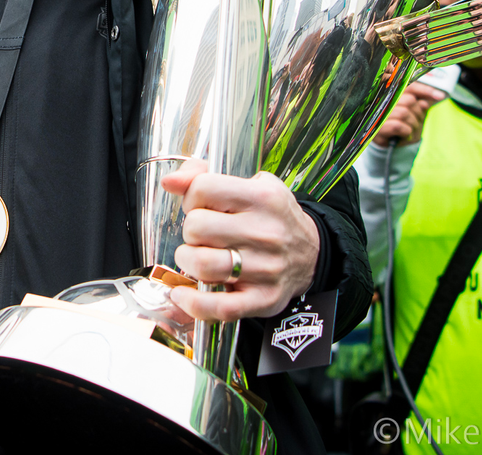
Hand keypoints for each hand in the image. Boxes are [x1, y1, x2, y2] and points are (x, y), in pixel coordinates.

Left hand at [162, 158, 320, 322]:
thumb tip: (170, 182)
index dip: (192, 197)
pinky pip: (218, 307)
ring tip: (197, 258)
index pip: (203, 188)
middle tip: (202, 235)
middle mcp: (265, 232)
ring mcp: (265, 268)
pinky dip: (194, 304)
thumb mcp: (249, 185)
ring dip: (188, 261)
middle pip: (196, 228)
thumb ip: (204, 175)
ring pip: (202, 264)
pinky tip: (184, 295)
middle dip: (190, 231)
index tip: (200, 206)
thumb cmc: (271, 217)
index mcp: (262, 197)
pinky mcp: (263, 299)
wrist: (312, 253)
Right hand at [372, 82, 443, 146]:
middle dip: (418, 114)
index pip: (410, 87)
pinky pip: (398, 126)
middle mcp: (382, 101)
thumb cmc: (405, 124)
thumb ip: (423, 101)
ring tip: (411, 129)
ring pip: (404, 114)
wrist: (393, 143)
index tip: (440, 96)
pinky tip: (405, 134)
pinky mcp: (377, 127)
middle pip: (408, 101)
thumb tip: (437, 95)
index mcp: (392, 93)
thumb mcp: (416, 112)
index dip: (425, 90)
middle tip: (416, 122)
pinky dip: (406, 132)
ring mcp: (378, 114)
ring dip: (413, 125)